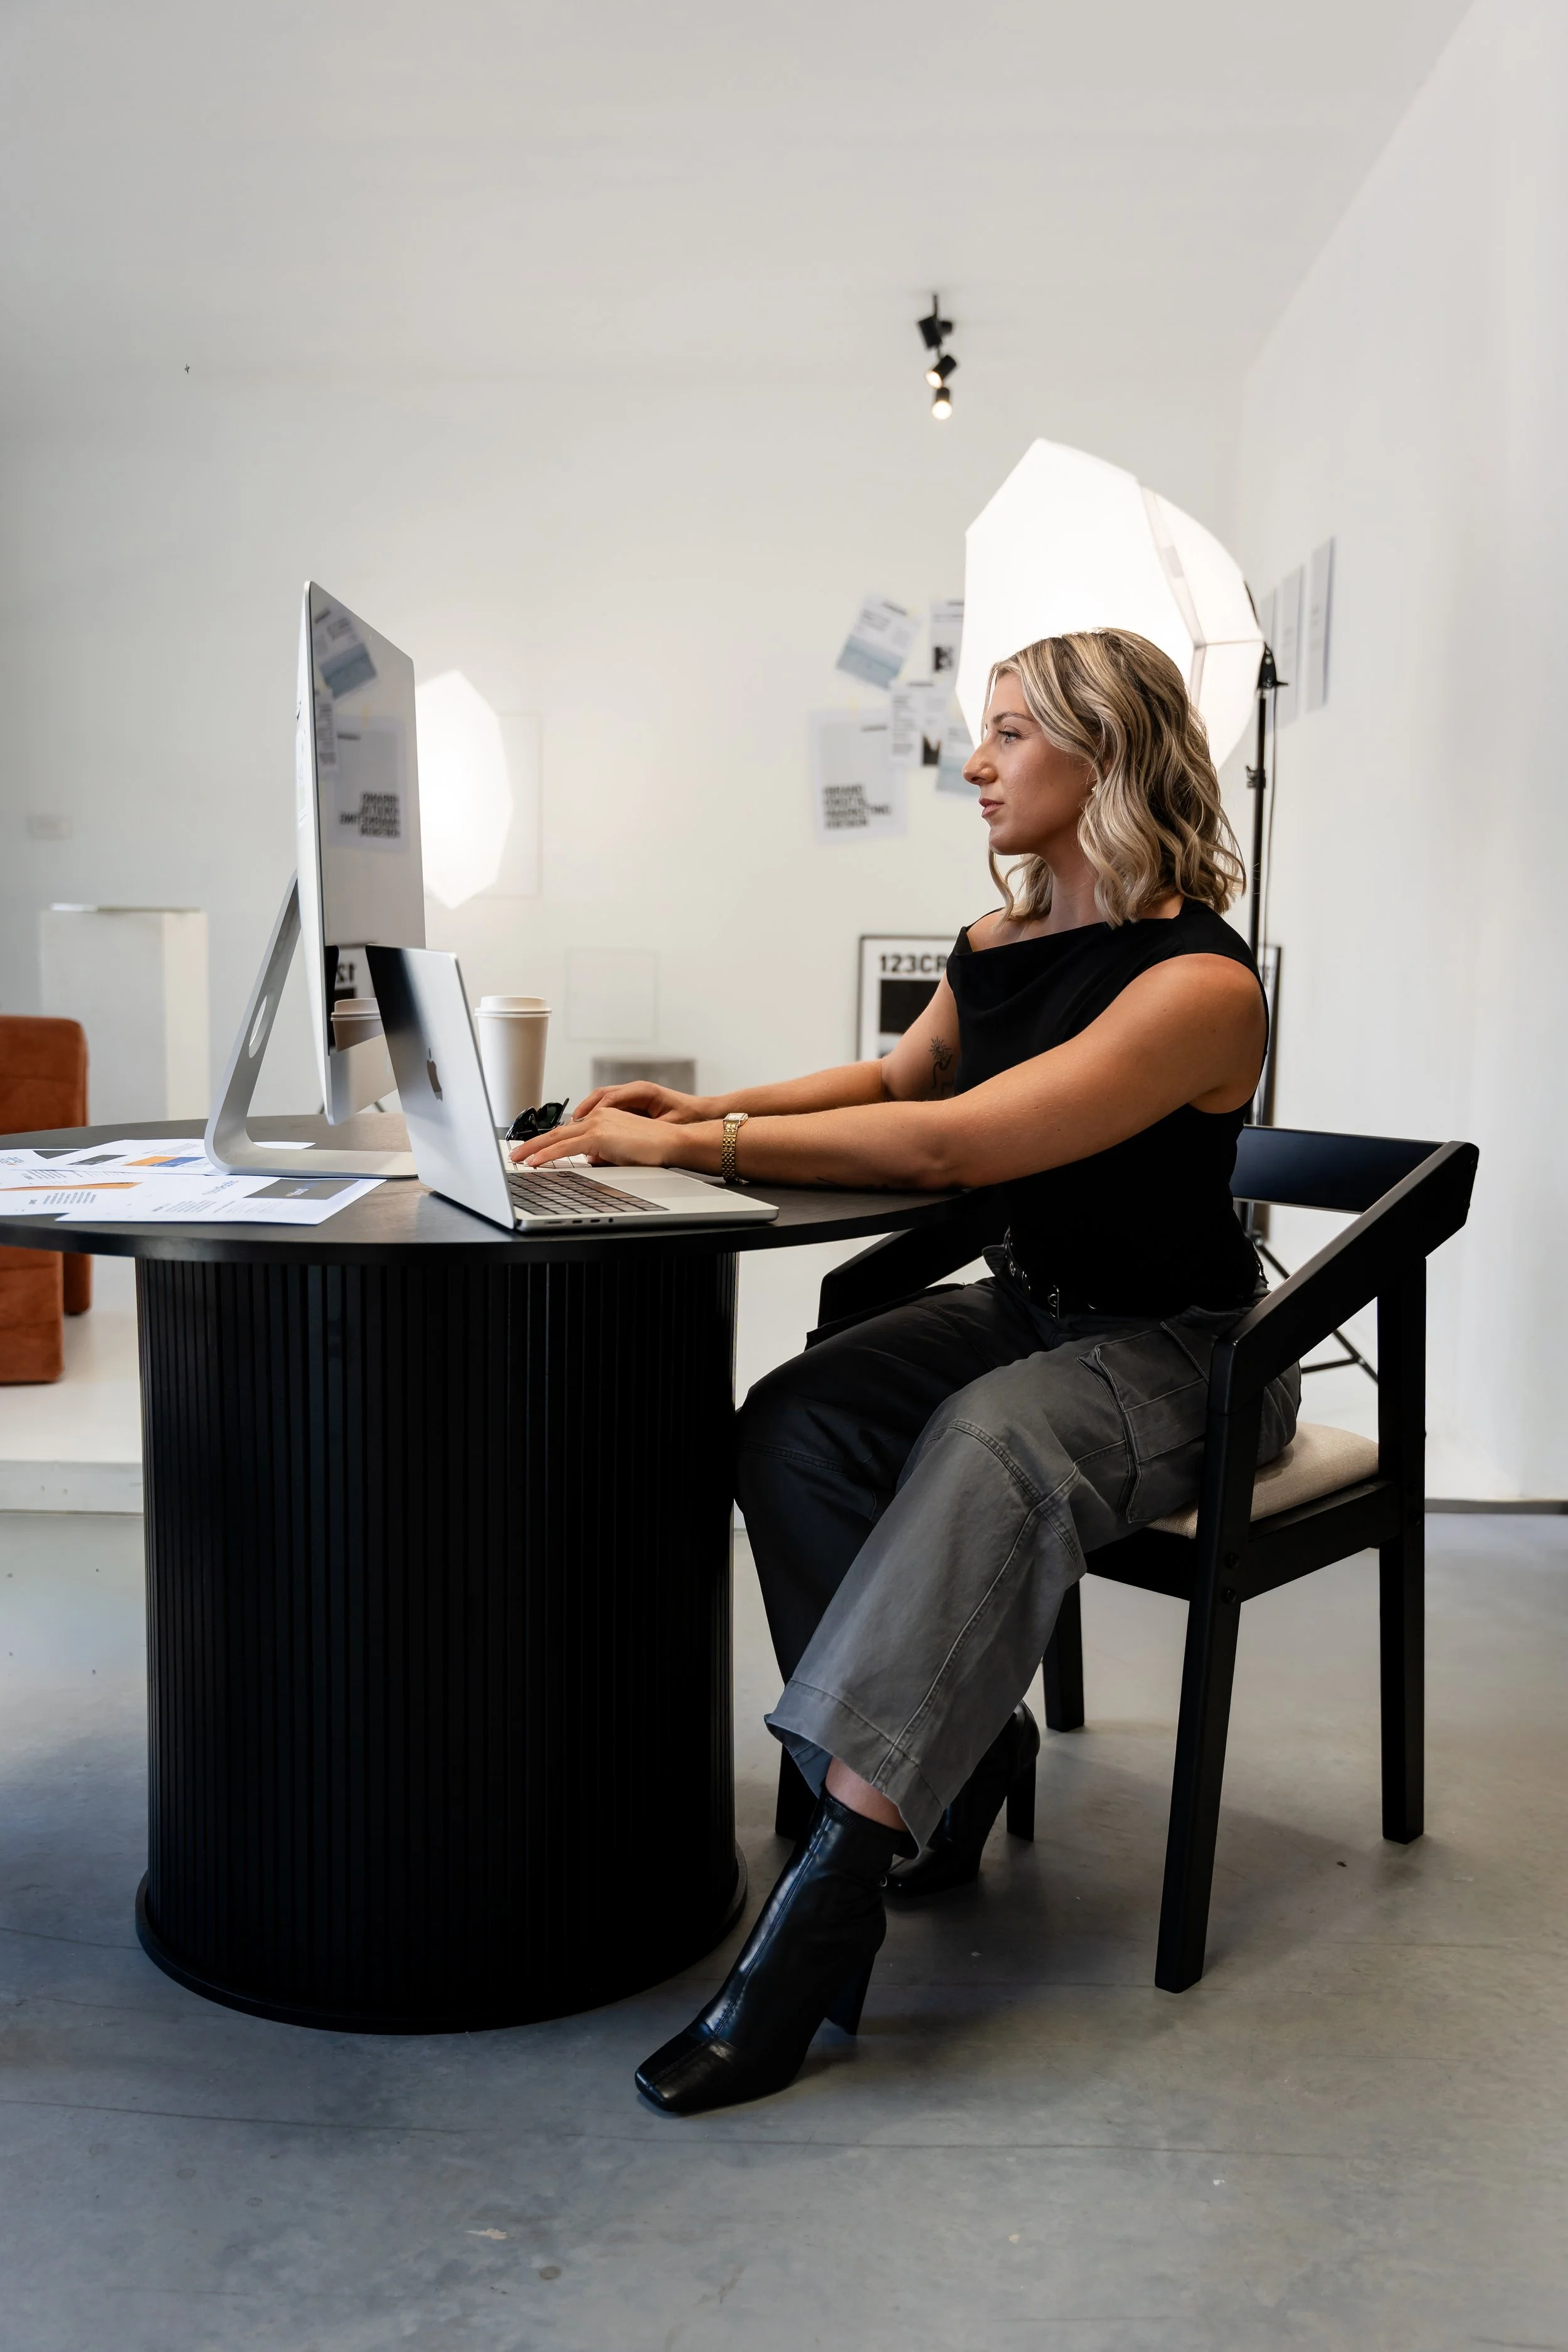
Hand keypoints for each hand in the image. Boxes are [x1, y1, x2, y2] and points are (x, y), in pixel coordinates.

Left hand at [511, 1106, 693, 1168]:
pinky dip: (546, 1154)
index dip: (548, 1141)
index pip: (569, 1131)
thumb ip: (603, 1154)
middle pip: (556, 1131)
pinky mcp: (598, 1136)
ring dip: (533, 1148)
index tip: (534, 1148)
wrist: (672, 1142)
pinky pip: (565, 1147)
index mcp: (602, 1119)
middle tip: (515, 1153)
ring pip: (556, 1138)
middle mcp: (597, 1117)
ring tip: (517, 1158)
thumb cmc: (653, 1149)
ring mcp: (597, 1125)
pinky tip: (534, 1161)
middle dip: (532, 1143)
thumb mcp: (621, 1152)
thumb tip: (589, 1162)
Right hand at [569, 1081, 711, 1123]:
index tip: (578, 1122)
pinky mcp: (632, 1103)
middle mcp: (634, 1090)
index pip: (609, 1098)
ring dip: (586, 1113)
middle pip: (599, 1096)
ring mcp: (632, 1095)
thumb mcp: (664, 1128)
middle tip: (568, 1125)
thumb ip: (641, 1134)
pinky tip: (589, 1128)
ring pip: (601, 1100)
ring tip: (573, 1127)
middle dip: (582, 1110)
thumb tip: (618, 1145)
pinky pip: (608, 1107)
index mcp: (642, 1091)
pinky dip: (596, 1116)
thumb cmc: (686, 1118)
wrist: (700, 1113)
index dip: (591, 1111)